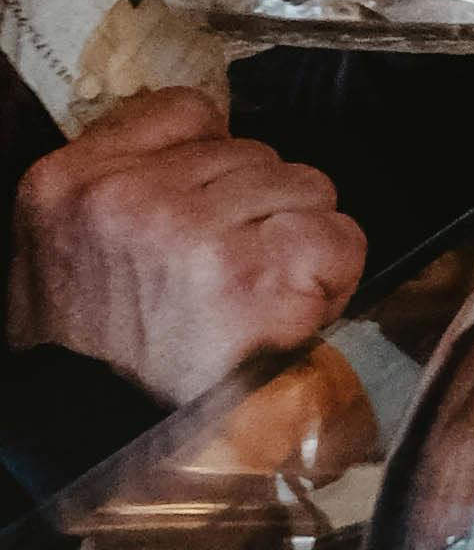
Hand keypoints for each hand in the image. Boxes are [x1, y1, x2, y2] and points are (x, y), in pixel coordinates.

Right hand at [9, 92, 364, 408]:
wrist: (91, 438)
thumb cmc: (87, 350)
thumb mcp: (59, 242)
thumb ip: (126, 171)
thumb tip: (216, 128)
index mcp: (71, 180)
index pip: (190, 110)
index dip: (219, 160)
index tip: (212, 208)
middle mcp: (132, 197)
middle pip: (259, 154)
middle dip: (261, 212)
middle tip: (232, 278)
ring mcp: (195, 235)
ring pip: (308, 188)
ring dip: (299, 244)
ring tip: (257, 298)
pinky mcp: (254, 280)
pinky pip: (338, 239)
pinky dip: (334, 276)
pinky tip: (292, 313)